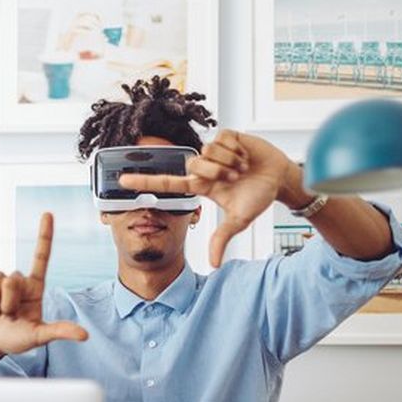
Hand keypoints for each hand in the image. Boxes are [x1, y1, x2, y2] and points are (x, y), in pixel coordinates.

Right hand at [0, 213, 87, 358]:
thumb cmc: (16, 339)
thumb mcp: (39, 336)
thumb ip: (60, 331)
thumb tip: (84, 335)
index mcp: (35, 287)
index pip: (41, 257)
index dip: (44, 235)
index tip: (47, 214)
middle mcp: (18, 280)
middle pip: (13, 278)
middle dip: (8, 302)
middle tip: (9, 315)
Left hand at [119, 130, 290, 266]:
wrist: (280, 178)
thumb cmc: (258, 197)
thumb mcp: (239, 220)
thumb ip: (222, 238)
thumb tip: (213, 264)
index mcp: (202, 186)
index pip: (168, 183)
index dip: (145, 182)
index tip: (121, 181)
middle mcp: (204, 168)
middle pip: (193, 165)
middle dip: (217, 173)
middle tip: (235, 179)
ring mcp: (214, 151)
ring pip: (208, 152)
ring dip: (229, 162)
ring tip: (243, 168)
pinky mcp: (227, 137)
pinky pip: (222, 140)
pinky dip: (236, 150)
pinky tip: (245, 155)